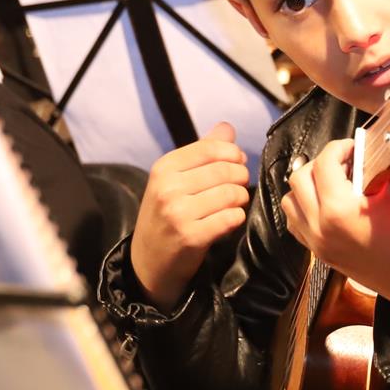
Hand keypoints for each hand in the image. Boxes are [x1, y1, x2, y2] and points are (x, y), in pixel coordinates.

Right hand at [129, 121, 251, 309]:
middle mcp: (168, 188)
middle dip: (241, 178)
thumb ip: (202, 151)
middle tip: (238, 187)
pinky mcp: (191, 236)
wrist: (147, 261)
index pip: (211, 148)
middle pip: (225, 170)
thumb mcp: (175, 179)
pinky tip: (228, 221)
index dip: (233, 154)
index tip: (237, 163)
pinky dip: (236, 218)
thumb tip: (227, 127)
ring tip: (233, 204)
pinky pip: (231, 218)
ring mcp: (178, 213)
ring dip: (240, 199)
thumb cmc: (166, 216)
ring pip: (232, 193)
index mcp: (164, 167)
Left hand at [281, 138, 389, 314]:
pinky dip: (304, 207)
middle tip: (345, 162)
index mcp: (339, 210)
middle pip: (299, 178)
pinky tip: (326, 204)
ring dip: (307, 185)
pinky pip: (295, 223)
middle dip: (321, 164)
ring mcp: (316, 242)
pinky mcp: (318, 253)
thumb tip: (369, 154)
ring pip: (290, 201)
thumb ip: (382, 169)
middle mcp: (319, 226)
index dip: (339, 147)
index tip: (353, 146)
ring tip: (333, 182)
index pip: (324, 164)